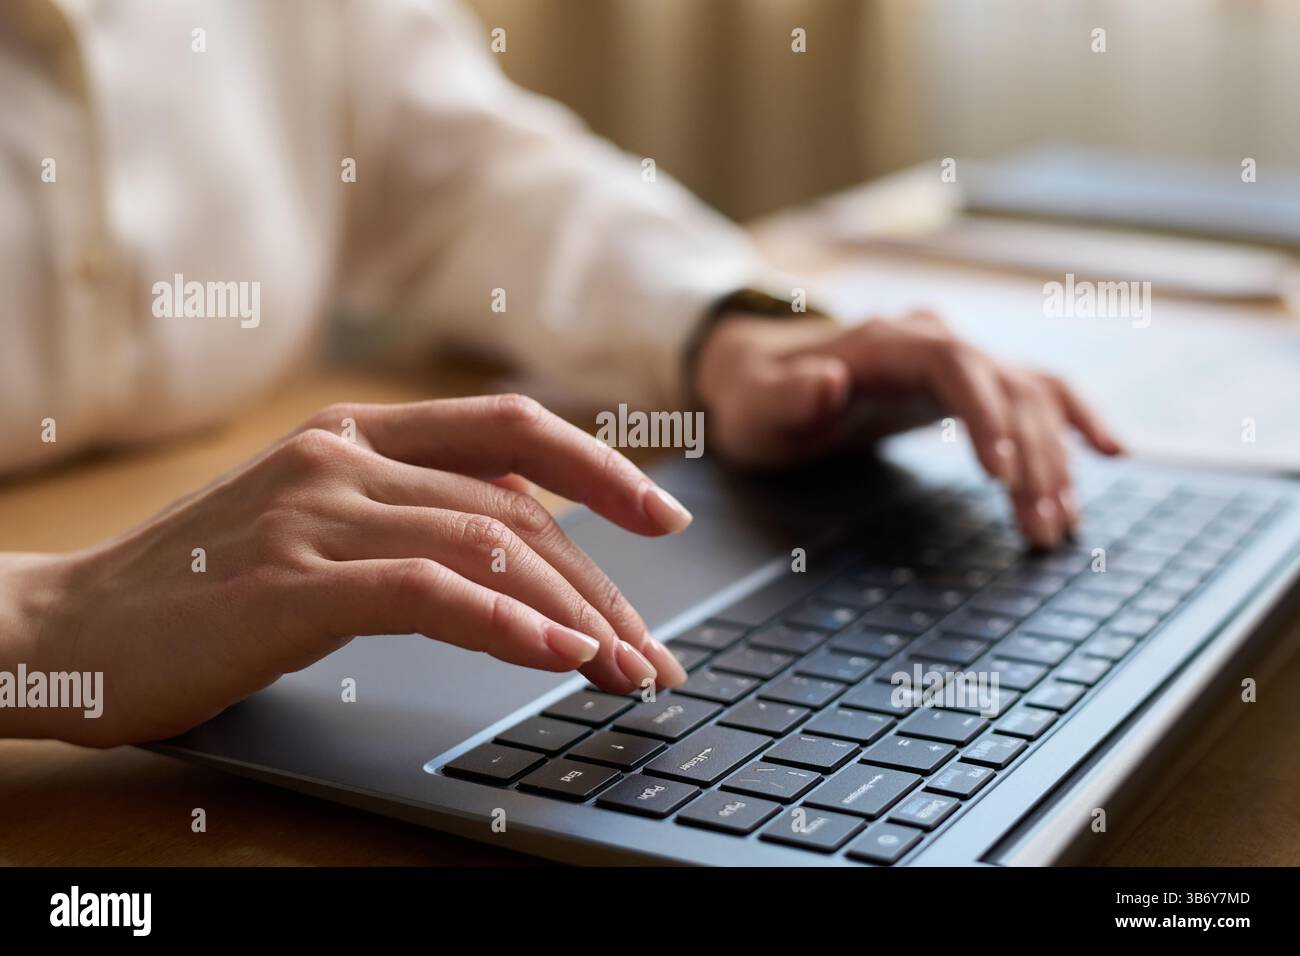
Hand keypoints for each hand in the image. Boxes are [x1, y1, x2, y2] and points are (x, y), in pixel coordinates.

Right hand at [4, 395, 690, 746]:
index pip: (511, 429)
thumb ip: (408, 511)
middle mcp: (344, 457)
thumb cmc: (199, 588)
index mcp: (356, 433)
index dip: (600, 469)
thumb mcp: (314, 523)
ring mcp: (317, 513)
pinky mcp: (292, 582)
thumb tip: (524, 534)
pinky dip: (507, 627)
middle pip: (519, 508)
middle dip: (604, 584)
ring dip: (575, 616)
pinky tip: (556, 659)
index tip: (663, 517)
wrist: (66, 630)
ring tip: (626, 671)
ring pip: (491, 548)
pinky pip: (430, 593)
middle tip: (653, 652)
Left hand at [693, 311, 1123, 548]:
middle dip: (1032, 459)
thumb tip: (829, 379)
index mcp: (886, 342)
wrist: (763, 374)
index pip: (955, 365)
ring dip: (1055, 462)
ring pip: (1030, 400)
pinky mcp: (971, 386)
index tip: (1002, 475)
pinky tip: (1113, 454)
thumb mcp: (753, 404)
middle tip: (1040, 530)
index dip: (985, 416)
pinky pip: (1038, 394)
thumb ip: (786, 395)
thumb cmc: (757, 396)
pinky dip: (1076, 420)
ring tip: (1060, 528)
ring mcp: (959, 361)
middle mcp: (935, 341)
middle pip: (1007, 388)